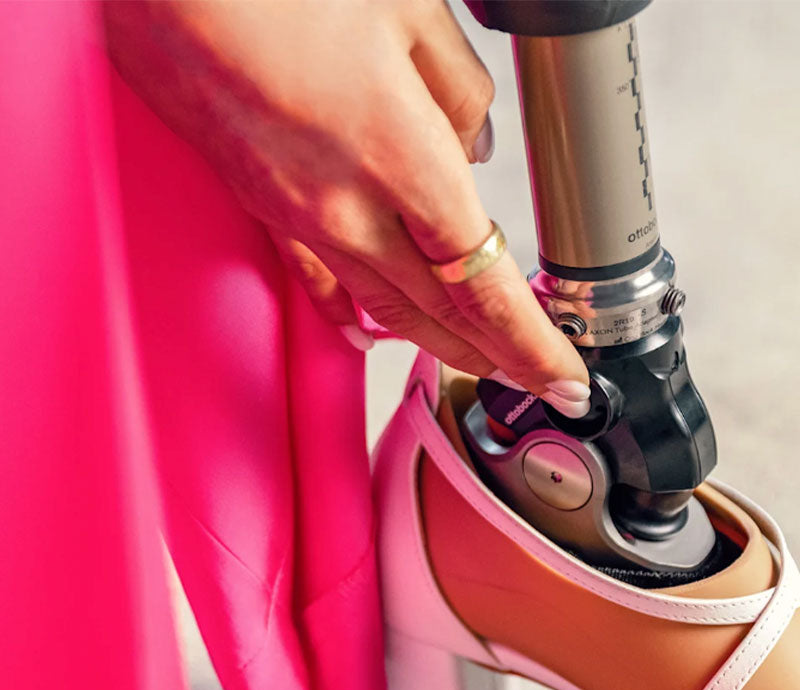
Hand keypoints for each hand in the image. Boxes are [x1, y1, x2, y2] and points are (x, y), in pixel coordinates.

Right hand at [104, 0, 588, 396]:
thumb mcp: (403, 7)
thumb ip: (457, 87)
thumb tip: (473, 142)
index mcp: (399, 158)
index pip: (484, 286)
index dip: (529, 345)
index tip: (564, 381)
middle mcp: (349, 210)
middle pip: (440, 315)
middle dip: (495, 358)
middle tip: (533, 383)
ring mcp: (302, 219)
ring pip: (385, 309)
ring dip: (437, 344)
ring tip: (476, 364)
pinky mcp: (266, 210)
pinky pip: (322, 284)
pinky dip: (356, 315)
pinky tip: (369, 331)